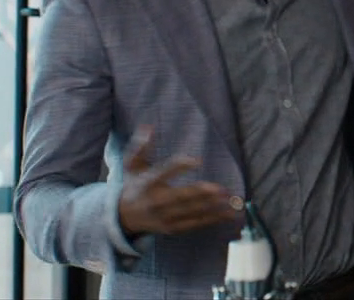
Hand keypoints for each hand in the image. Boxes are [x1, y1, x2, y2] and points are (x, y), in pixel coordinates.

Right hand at [117, 125, 237, 236]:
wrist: (123, 216)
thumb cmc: (134, 184)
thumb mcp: (132, 164)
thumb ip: (141, 146)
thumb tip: (148, 126)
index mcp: (148, 183)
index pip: (165, 172)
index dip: (180, 166)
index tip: (197, 160)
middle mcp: (156, 201)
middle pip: (180, 197)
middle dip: (200, 193)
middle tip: (220, 188)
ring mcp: (165, 216)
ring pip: (191, 212)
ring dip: (213, 207)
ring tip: (230, 200)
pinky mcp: (173, 227)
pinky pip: (195, 224)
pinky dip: (213, 219)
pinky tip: (229, 214)